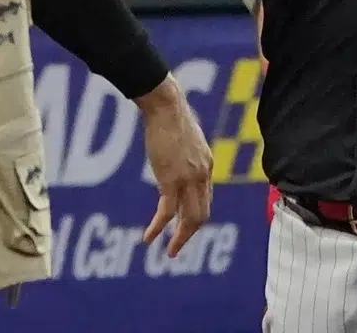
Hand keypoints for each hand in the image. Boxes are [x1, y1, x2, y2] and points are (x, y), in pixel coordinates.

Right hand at [137, 77, 212, 256]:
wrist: (165, 105)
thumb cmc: (170, 114)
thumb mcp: (185, 137)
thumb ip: (185, 152)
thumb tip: (176, 152)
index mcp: (206, 165)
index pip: (205, 198)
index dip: (194, 214)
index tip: (182, 225)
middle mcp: (202, 175)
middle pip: (202, 214)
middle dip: (189, 234)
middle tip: (177, 246)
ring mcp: (188, 179)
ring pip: (189, 219)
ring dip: (179, 239)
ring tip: (169, 252)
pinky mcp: (171, 180)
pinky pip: (167, 212)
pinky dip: (159, 227)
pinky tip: (149, 237)